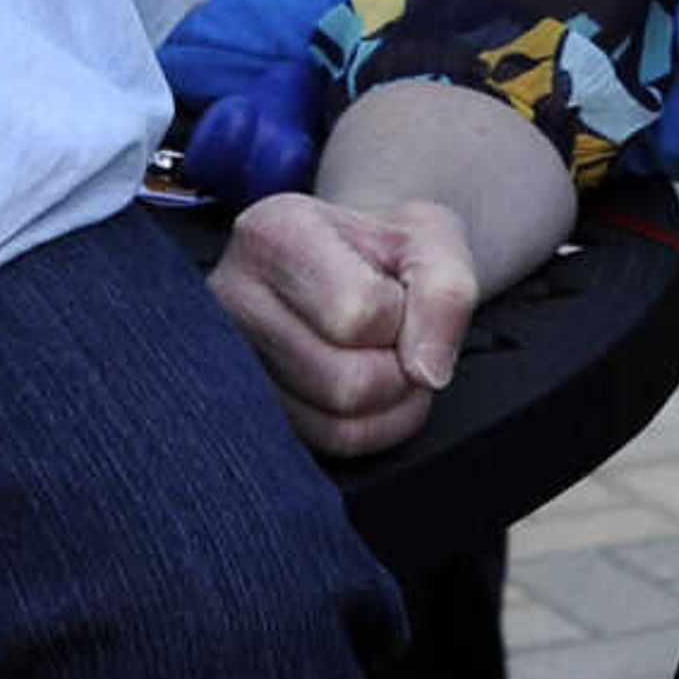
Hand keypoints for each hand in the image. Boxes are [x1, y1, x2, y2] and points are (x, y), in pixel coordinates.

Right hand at [207, 190, 475, 455]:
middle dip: (400, 368)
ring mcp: (232, 362)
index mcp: (273, 232)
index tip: (395, 290)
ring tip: (386, 358)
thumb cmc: (388, 250)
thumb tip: (425, 372)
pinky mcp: (249, 407)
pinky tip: (372, 390)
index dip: (404, 312)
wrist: (356, 265)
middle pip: (347, 382)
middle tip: (399, 337)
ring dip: (392, 402)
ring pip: (338, 424)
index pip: (361, 312)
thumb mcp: (434, 240)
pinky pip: (328, 446)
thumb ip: (446, 289)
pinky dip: (374, 428)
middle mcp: (233, 297)